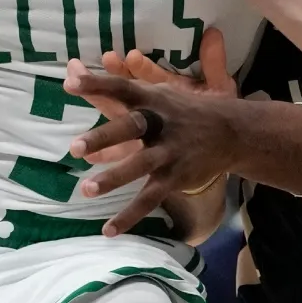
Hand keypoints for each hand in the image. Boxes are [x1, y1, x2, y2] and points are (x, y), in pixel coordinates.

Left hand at [64, 31, 241, 237]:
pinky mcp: (175, 177)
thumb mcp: (157, 92)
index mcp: (152, 99)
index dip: (97, 83)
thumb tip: (75, 72)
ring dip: (113, 178)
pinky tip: (108, 230)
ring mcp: (169, 152)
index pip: (122, 87)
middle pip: (131, 127)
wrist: (231, 133)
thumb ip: (118, 86)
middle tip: (75, 147)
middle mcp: (160, 123)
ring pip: (140, 165)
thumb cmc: (182, 110)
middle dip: (104, 137)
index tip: (70, 82)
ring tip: (86, 189)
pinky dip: (130, 215)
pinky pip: (150, 198)